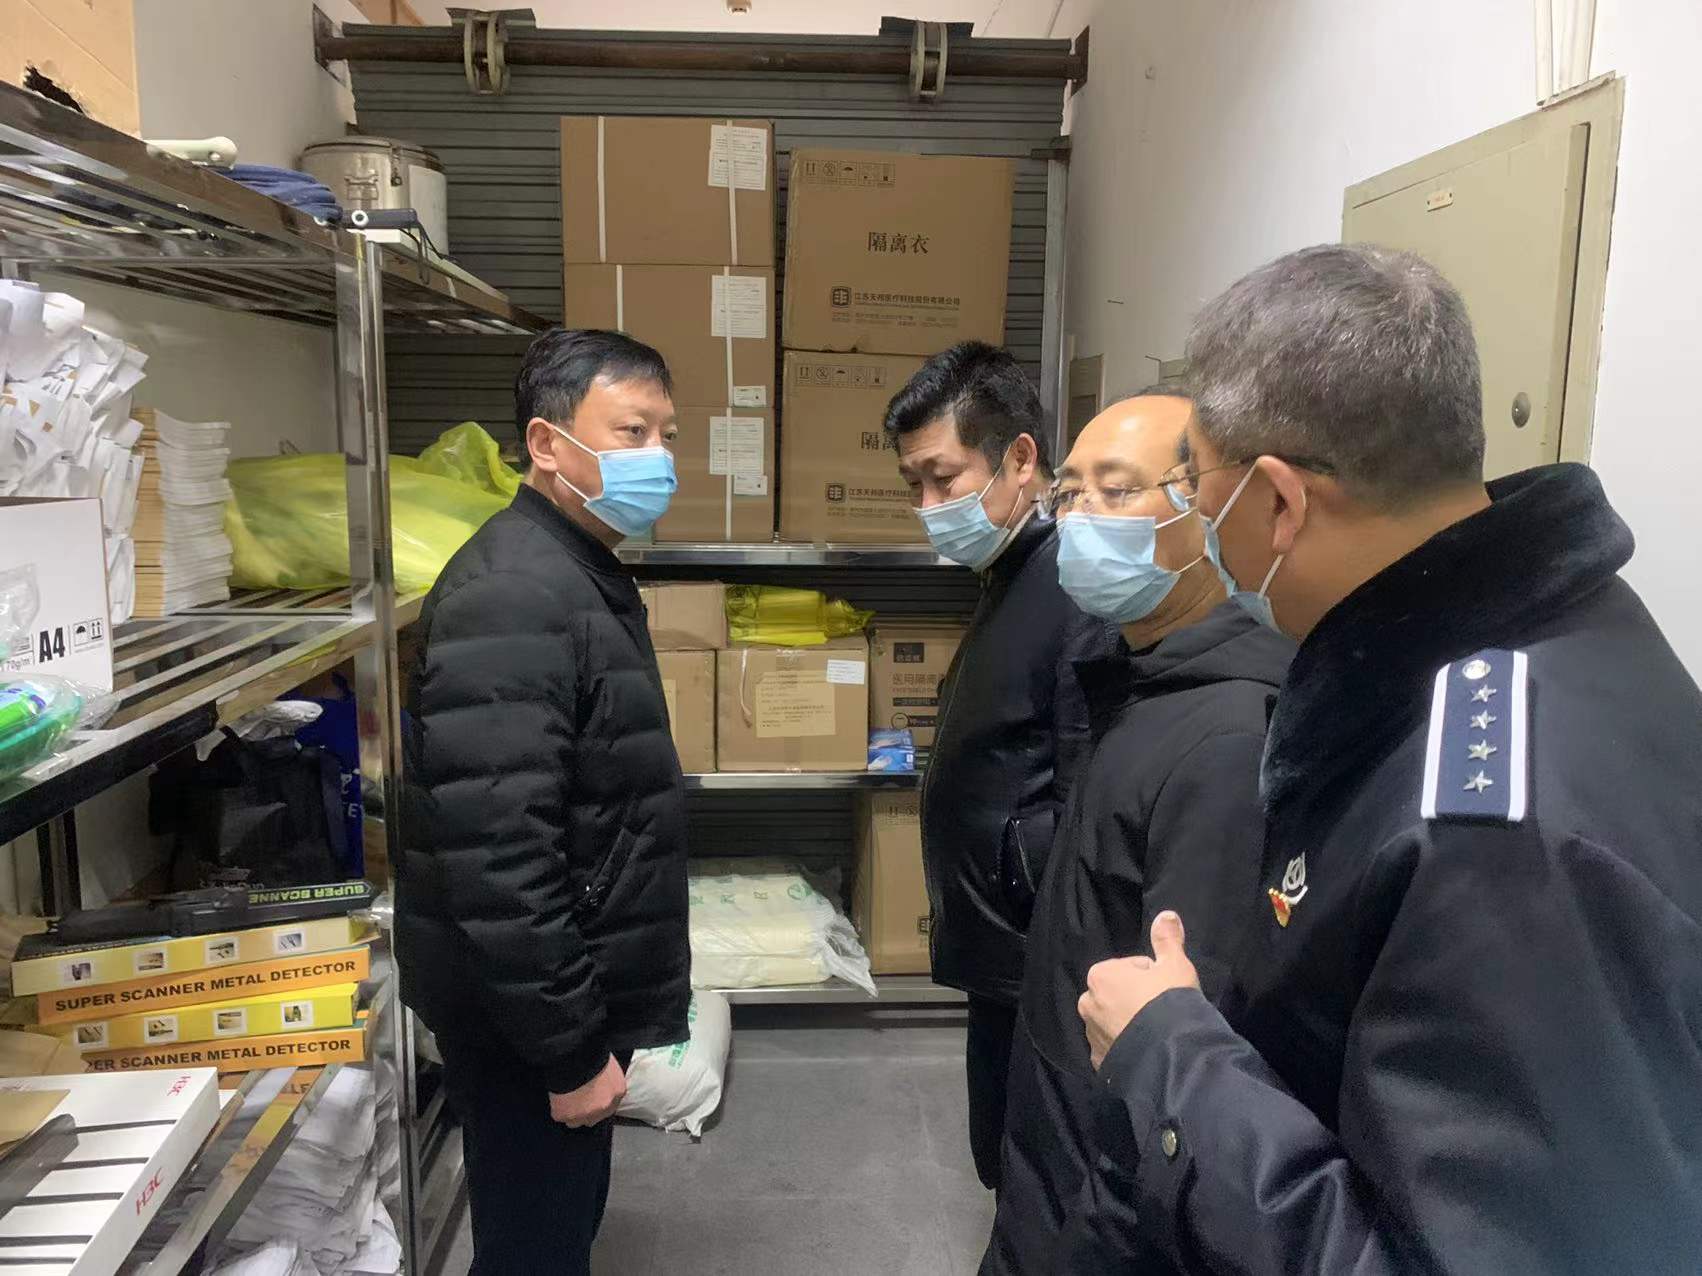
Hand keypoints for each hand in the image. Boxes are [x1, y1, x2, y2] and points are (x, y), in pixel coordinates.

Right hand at [549, 1054, 626, 1127]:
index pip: (610, 1106)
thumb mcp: (608, 1063)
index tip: (590, 1098)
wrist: (573, 1054)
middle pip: (594, 1118)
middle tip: (576, 1099)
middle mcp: (604, 1107)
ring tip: (564, 1098)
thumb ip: (607, 1078)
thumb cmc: (592, 1053)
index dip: (598, 1102)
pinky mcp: (565, 1116)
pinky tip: (556, 1096)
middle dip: (586, 1111)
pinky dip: (557, 1108)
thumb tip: (600, 1082)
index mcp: (617, 1092)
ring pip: (576, 1121)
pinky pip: (560, 1116)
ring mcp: (585, 1114)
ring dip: (571, 1113)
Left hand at [1079, 911, 1200, 1069]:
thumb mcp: (1175, 966)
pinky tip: (1145, 1050)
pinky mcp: (1099, 1062)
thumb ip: (1167, 940)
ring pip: (1112, 1022)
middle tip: (1161, 1011)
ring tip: (1155, 1033)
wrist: (1168, 1055)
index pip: (1131, 968)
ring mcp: (1091, 1035)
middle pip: (1117, 995)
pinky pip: (1113, 1048)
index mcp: (1100, 975)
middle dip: (1135, 1000)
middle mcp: (1088, 1004)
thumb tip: (1166, 914)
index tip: (1166, 989)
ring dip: (1128, 1024)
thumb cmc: (1169, 1002)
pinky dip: (1125, 1048)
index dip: (1152, 977)